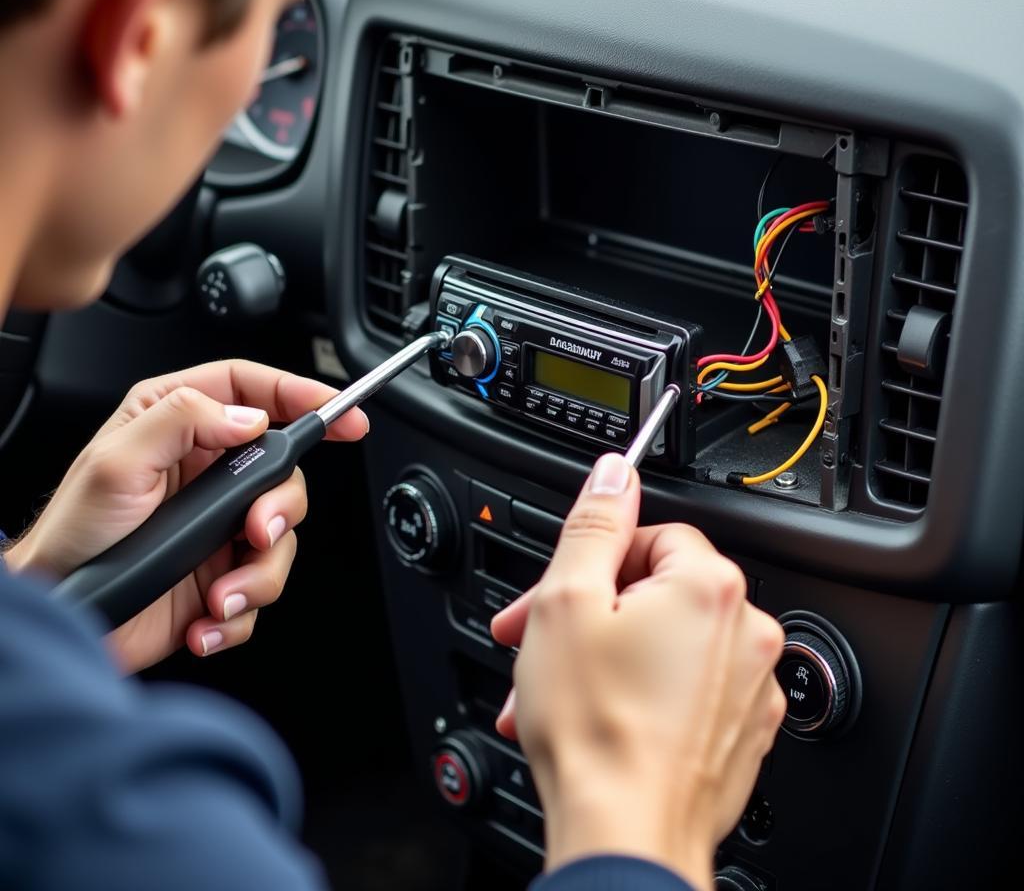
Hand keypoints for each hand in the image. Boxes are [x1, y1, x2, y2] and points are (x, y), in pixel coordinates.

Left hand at [7, 360, 367, 673]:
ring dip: (259, 575)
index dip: (302, 395)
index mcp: (179, 424)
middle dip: (281, 509)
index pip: (254, 391)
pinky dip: (240, 611)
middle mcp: (206, 471)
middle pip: (284, 470)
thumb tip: (250, 417)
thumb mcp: (116, 462)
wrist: (65, 616)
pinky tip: (203, 618)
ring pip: (282, 537)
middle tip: (256, 532)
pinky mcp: (223, 574)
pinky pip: (262, 589)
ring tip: (219, 594)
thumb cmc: (73, 535)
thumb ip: (183, 419)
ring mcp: (218, 525)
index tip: (342, 416)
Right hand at [490, 454, 785, 890]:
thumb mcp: (567, 600)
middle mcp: (746, 633)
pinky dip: (637, 694)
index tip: (556, 590)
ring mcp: (749, 688)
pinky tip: (593, 717)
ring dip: (603, 657)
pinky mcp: (739, 733)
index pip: (651, 534)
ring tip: (555, 691)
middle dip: (587, 612)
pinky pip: (683, 690)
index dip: (591, 561)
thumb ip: (594, 523)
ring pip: (663, 644)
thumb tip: (614, 473)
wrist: (625, 839)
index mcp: (711, 588)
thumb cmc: (596, 731)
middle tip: (540, 639)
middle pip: (655, 591)